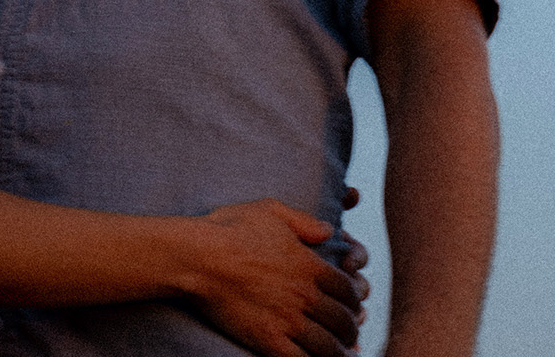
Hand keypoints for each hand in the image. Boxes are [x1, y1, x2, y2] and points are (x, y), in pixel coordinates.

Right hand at [195, 199, 367, 356]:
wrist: (200, 256)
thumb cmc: (230, 229)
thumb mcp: (270, 211)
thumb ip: (304, 221)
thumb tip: (330, 230)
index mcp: (309, 265)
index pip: (348, 289)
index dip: (355, 300)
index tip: (352, 305)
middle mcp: (304, 294)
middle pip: (343, 321)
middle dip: (350, 329)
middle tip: (349, 333)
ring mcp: (288, 320)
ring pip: (329, 347)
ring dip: (339, 352)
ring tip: (340, 354)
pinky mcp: (269, 340)